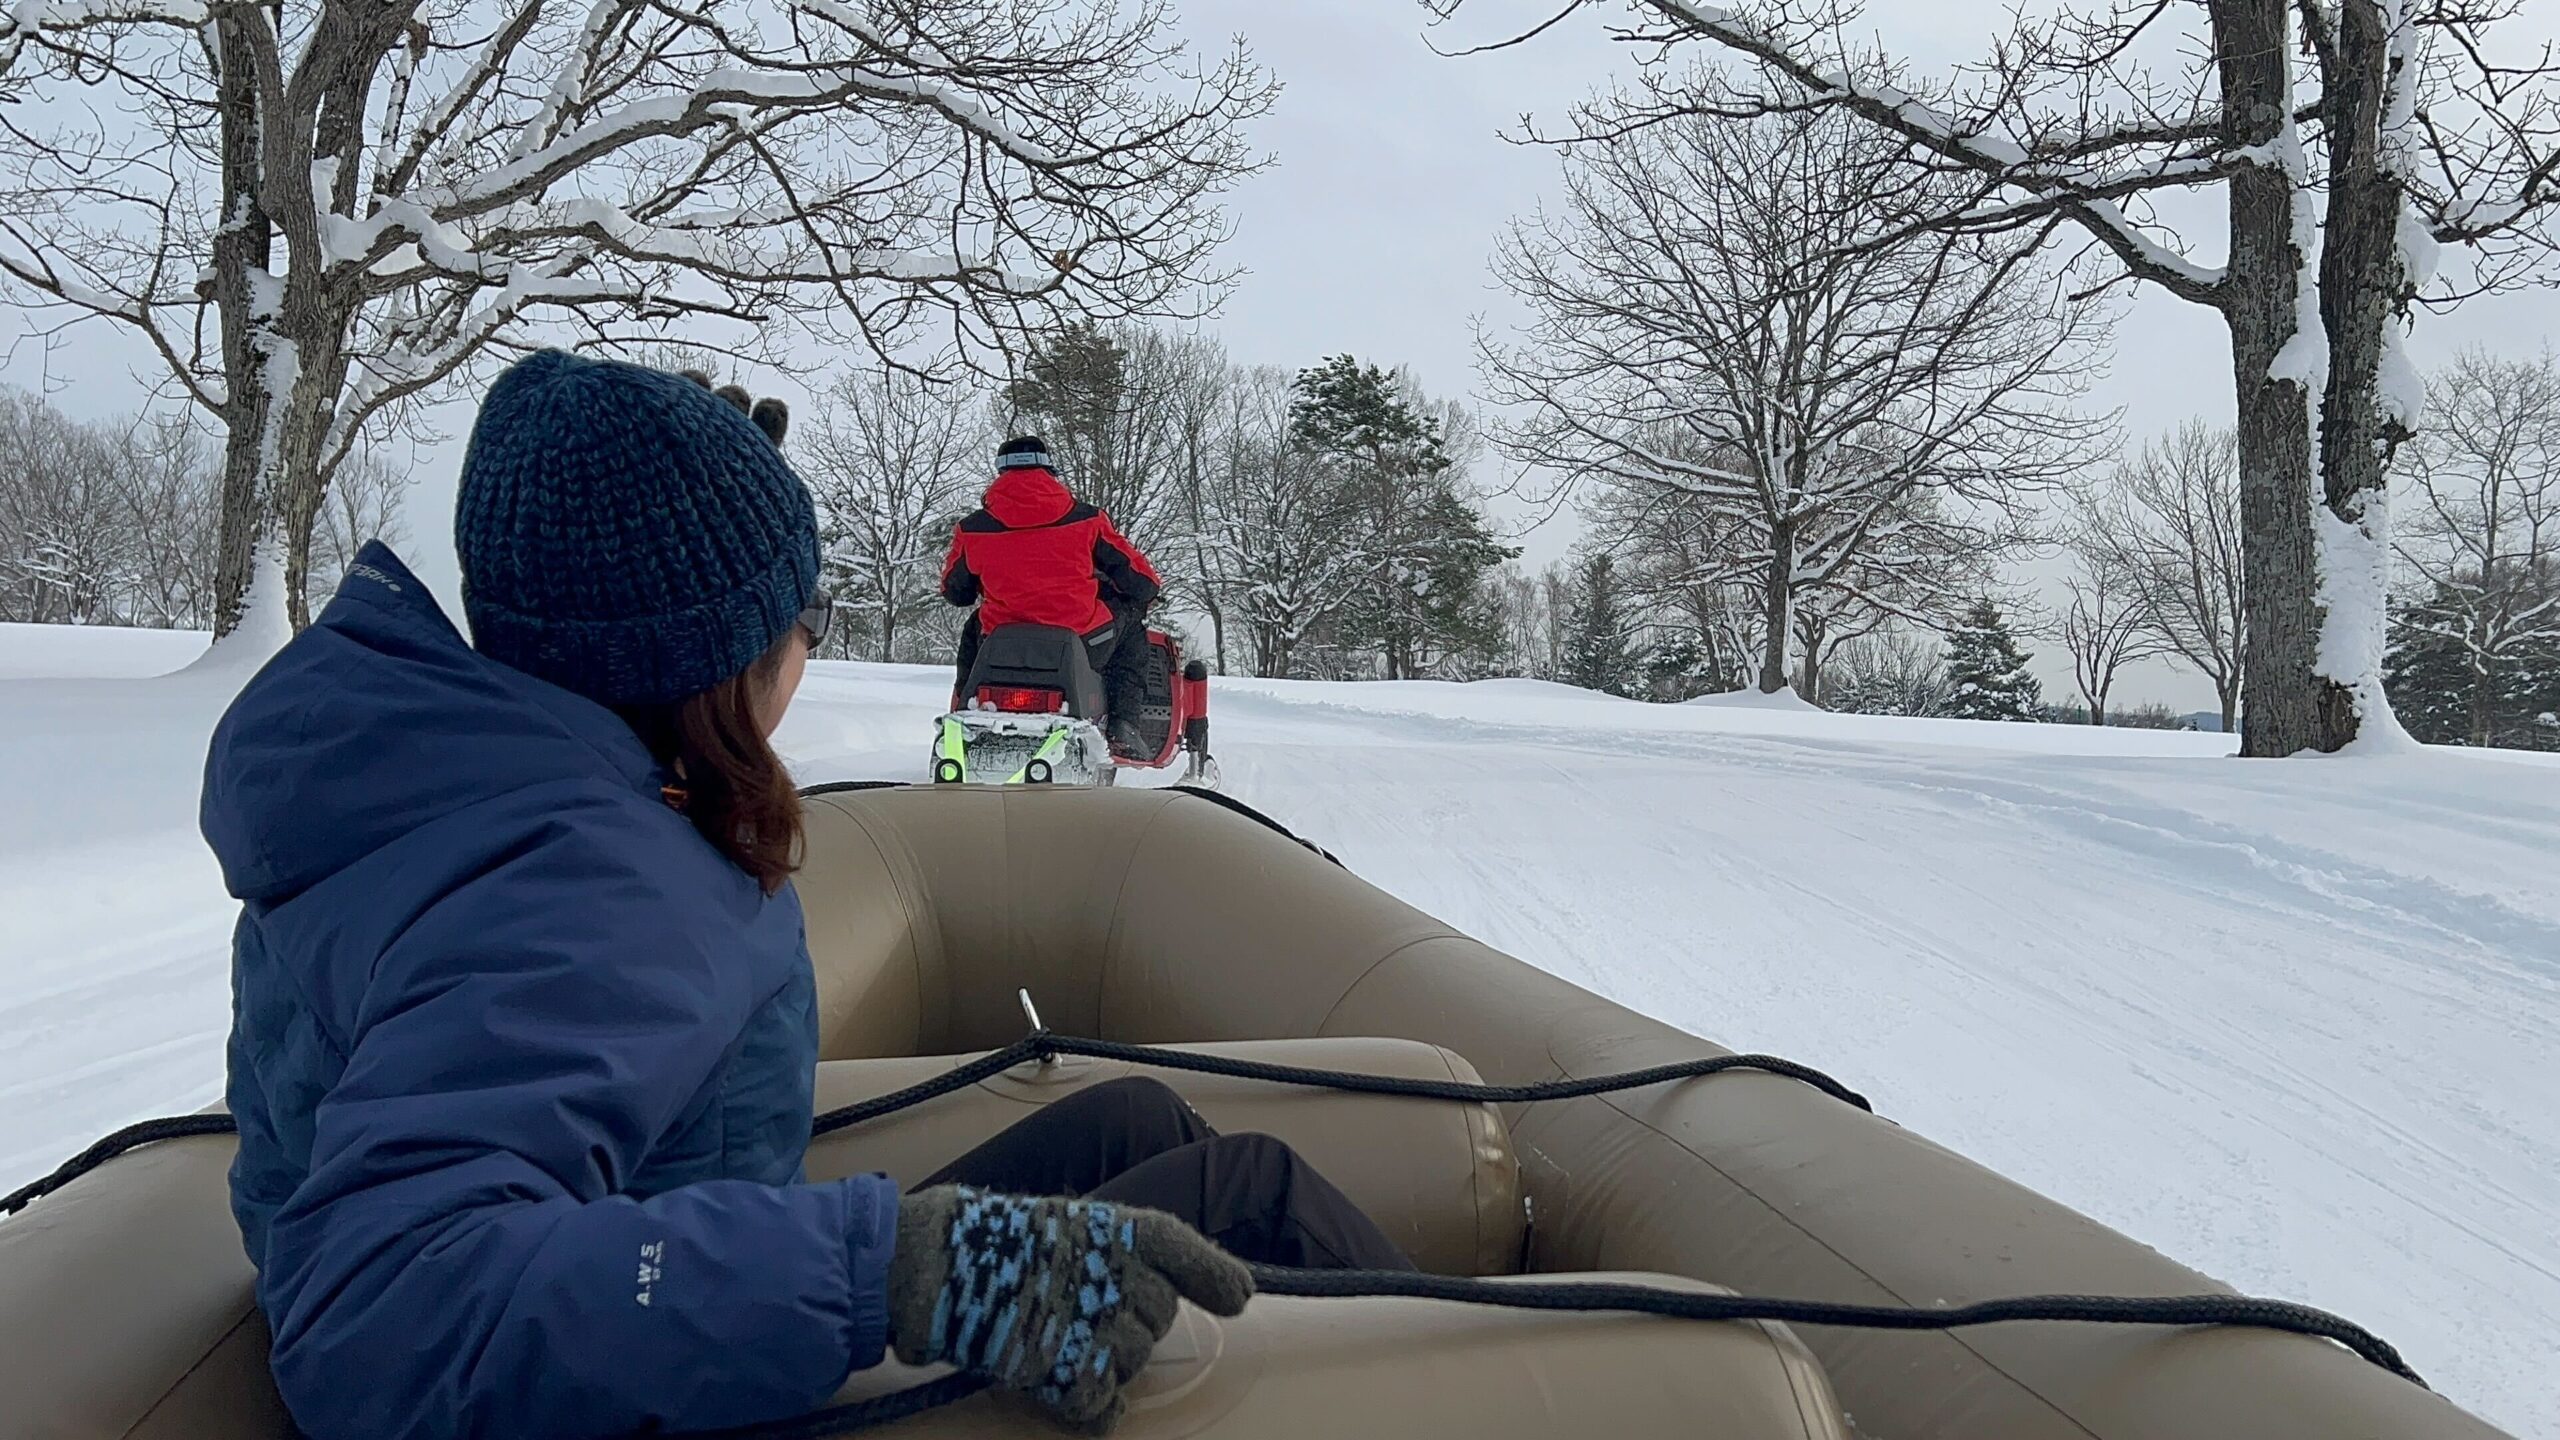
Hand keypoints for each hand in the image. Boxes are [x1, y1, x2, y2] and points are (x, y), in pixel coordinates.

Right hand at [889, 1186, 1252, 1433]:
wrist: (935, 1267)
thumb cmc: (996, 1243)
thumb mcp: (1069, 1228)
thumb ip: (1124, 1255)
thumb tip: (1194, 1290)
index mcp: (1121, 1230)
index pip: (1183, 1249)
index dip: (1214, 1274)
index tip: (1239, 1298)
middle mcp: (1122, 1275)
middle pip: (1159, 1317)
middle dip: (1132, 1321)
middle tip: (1081, 1310)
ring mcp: (1100, 1324)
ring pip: (1133, 1360)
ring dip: (1106, 1360)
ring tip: (1057, 1337)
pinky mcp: (1071, 1370)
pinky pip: (1103, 1403)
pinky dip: (1090, 1405)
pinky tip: (1066, 1386)